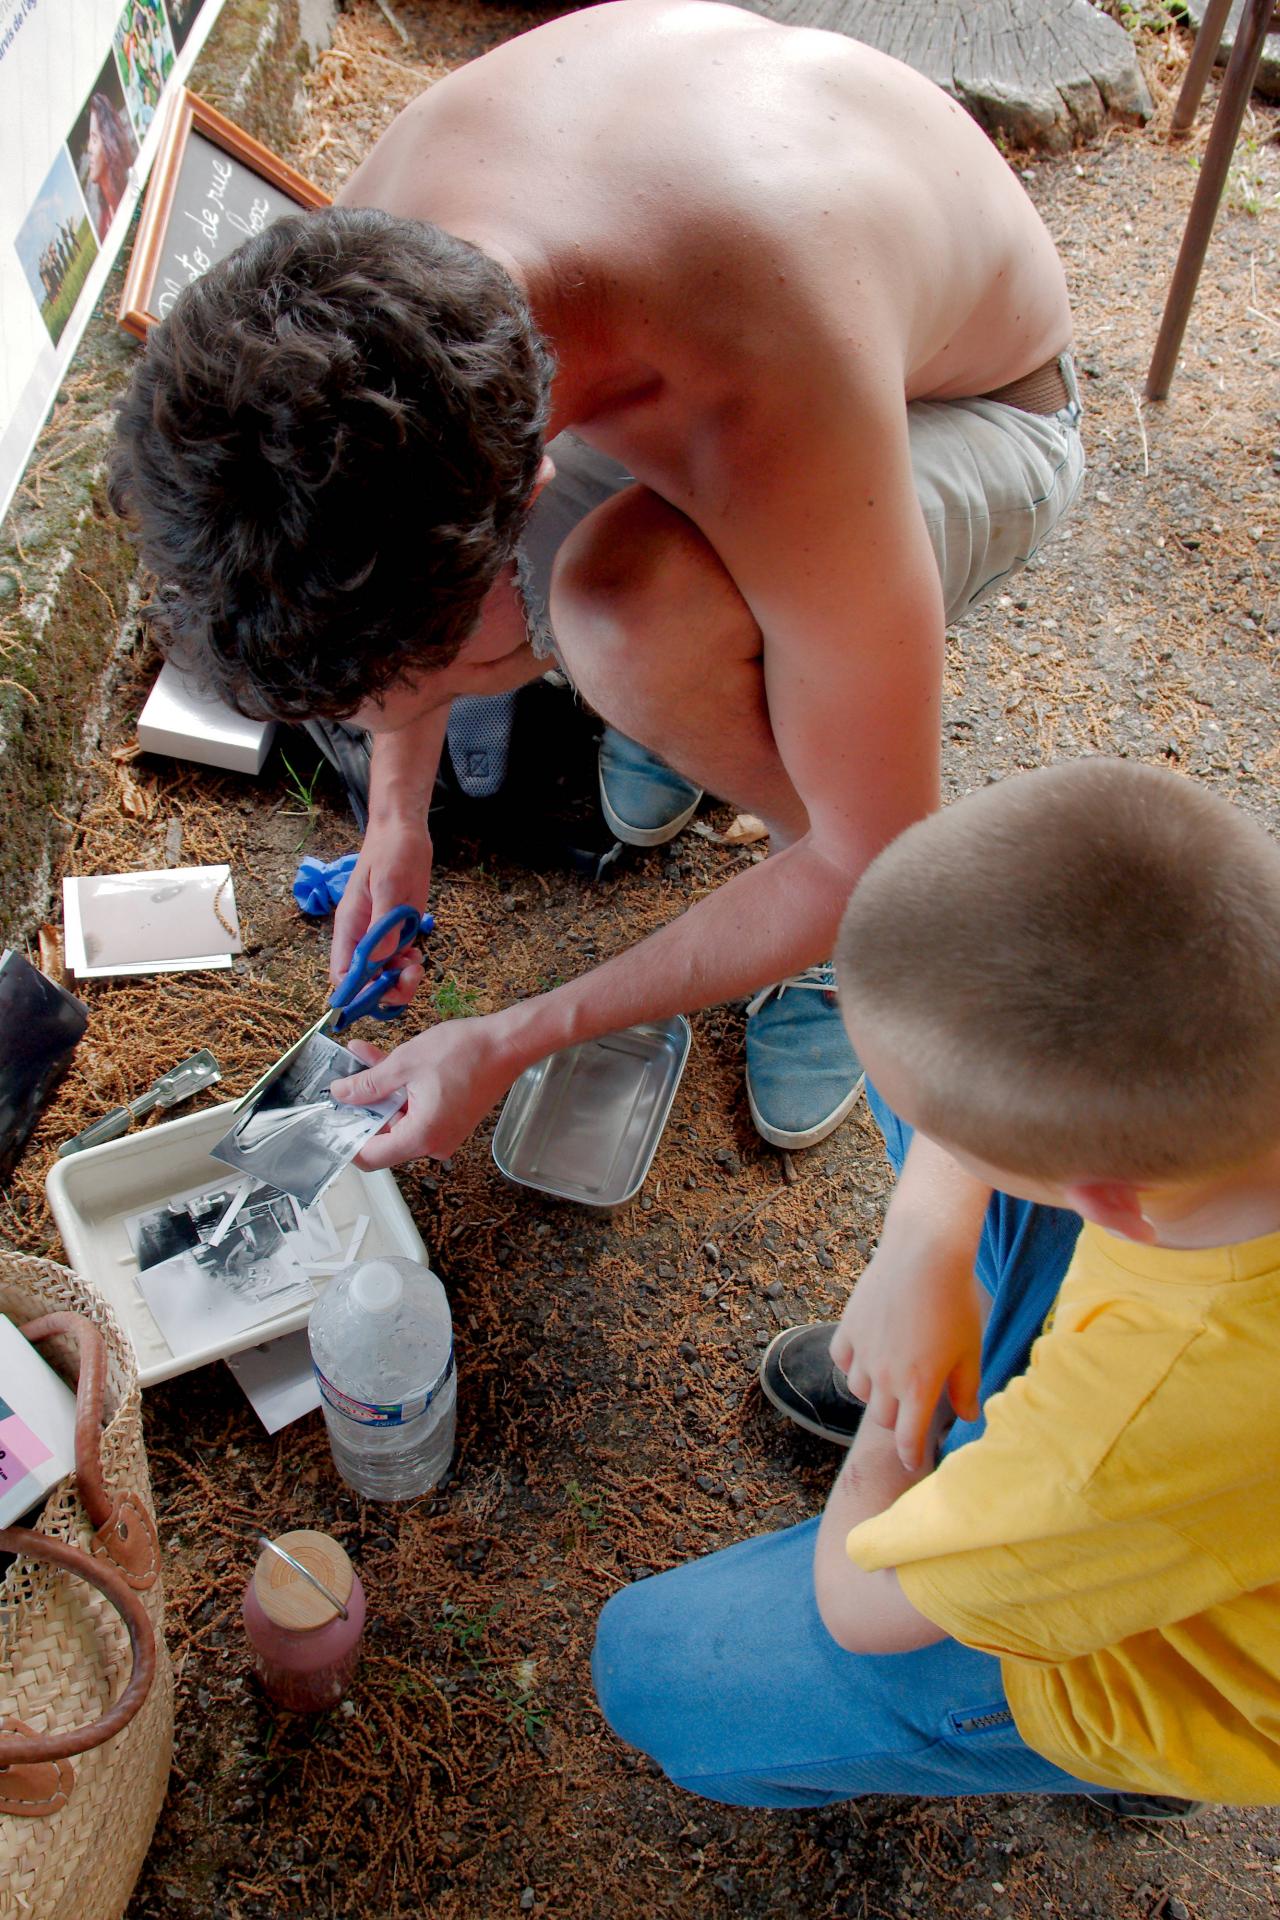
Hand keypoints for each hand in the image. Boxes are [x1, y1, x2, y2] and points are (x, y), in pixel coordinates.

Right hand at [330, 812, 433, 1010]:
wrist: (405, 834)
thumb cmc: (391, 852)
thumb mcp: (388, 884)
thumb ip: (383, 923)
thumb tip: (379, 959)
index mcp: (350, 928)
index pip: (342, 973)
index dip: (356, 991)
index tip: (381, 990)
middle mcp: (362, 938)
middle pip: (364, 982)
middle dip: (385, 991)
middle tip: (409, 978)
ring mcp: (381, 937)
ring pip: (384, 976)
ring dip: (401, 981)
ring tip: (416, 964)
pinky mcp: (398, 932)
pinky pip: (399, 963)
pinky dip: (409, 968)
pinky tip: (418, 955)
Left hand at [331, 1018, 516, 1167]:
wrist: (508, 1043)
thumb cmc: (466, 1052)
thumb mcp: (404, 1063)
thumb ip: (368, 1084)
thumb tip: (341, 1094)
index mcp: (421, 1136)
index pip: (371, 1156)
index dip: (346, 1140)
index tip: (330, 1121)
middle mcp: (433, 1144)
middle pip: (383, 1136)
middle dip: (362, 1107)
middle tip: (343, 1082)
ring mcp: (443, 1134)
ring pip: (397, 1119)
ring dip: (379, 1093)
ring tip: (363, 1060)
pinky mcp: (449, 1121)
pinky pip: (415, 1112)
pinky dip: (399, 1092)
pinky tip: (385, 1063)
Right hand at [830, 1222, 983, 1473]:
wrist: (924, 1254)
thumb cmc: (955, 1301)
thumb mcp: (969, 1349)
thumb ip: (966, 1388)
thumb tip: (968, 1417)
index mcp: (919, 1388)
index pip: (908, 1439)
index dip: (910, 1456)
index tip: (912, 1463)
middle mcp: (885, 1377)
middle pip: (883, 1418)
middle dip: (897, 1422)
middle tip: (909, 1412)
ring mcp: (863, 1353)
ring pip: (859, 1391)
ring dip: (874, 1392)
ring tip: (891, 1377)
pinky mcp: (848, 1329)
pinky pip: (843, 1360)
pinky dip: (853, 1363)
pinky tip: (868, 1353)